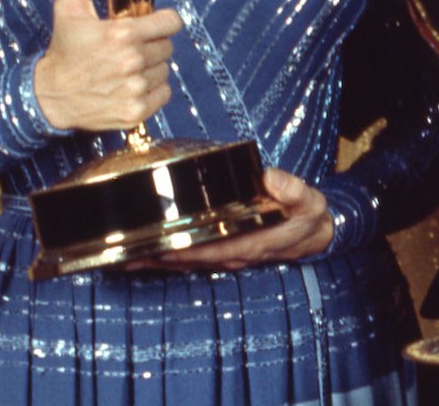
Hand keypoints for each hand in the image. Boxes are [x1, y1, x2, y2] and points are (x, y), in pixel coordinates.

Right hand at [34, 0, 180, 131]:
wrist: (49, 96)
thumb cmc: (63, 49)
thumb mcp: (69, 8)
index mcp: (122, 34)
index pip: (171, 22)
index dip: (162, 22)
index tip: (149, 25)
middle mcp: (133, 62)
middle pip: (168, 46)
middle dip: (153, 44)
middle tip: (130, 48)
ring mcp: (135, 88)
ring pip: (165, 70)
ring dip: (152, 67)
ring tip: (127, 67)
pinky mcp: (137, 111)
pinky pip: (164, 94)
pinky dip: (153, 90)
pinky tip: (130, 85)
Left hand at [138, 168, 334, 270]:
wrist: (313, 233)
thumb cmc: (307, 215)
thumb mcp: (309, 200)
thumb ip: (293, 189)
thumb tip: (270, 177)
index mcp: (251, 243)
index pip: (212, 249)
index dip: (185, 249)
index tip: (160, 245)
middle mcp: (234, 255)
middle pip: (190, 260)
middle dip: (158, 258)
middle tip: (126, 253)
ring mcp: (227, 257)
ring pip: (186, 263)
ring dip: (156, 262)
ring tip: (125, 257)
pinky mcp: (223, 253)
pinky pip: (191, 259)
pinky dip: (167, 258)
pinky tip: (147, 253)